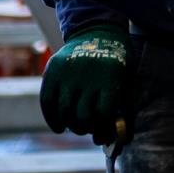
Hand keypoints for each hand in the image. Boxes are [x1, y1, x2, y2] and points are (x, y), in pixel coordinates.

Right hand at [39, 26, 132, 142]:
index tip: (102, 135)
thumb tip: (118, 141)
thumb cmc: (116, 62)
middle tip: (87, 130)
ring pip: (64, 111)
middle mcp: (87, 73)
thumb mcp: (126, 79)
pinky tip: (58, 127)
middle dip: (85, 129)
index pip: (102, 114)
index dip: (101, 130)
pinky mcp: (53, 69)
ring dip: (69, 125)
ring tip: (75, 127)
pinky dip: (51, 118)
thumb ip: (123, 108)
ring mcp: (68, 71)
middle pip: (82, 115)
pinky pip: (47, 100)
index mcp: (110, 76)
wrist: (98, 31)